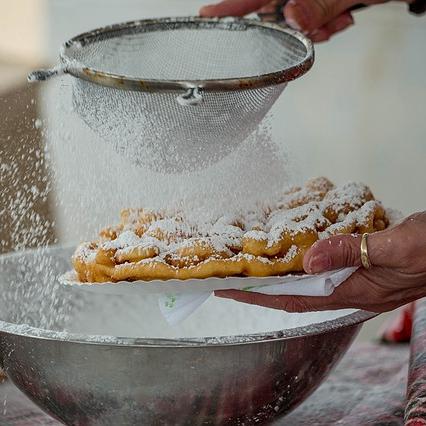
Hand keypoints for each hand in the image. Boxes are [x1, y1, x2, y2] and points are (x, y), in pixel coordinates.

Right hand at [200, 0, 408, 41]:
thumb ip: (320, 3)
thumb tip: (292, 18)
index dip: (228, 7)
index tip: (205, 16)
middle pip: (276, 11)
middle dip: (293, 26)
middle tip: (319, 28)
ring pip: (297, 22)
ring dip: (317, 29)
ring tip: (339, 19)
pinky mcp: (319, 5)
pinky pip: (313, 23)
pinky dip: (328, 26)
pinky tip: (343, 18)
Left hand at [215, 212, 425, 312]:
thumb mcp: (393, 248)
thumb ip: (351, 254)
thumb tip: (309, 261)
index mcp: (354, 293)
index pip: (294, 300)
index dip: (260, 298)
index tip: (230, 292)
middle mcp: (352, 293)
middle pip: (297, 294)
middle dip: (264, 289)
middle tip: (235, 279)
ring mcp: (359, 284)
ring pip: (311, 284)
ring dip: (284, 277)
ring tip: (259, 269)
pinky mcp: (366, 272)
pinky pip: (327, 272)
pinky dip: (307, 265)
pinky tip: (301, 256)